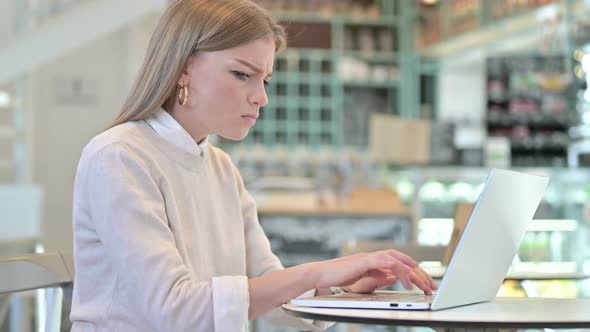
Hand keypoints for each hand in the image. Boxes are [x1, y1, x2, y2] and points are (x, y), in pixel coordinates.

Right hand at [309, 250, 433, 293]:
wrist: (320, 275)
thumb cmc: (338, 277)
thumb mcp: (364, 279)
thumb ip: (380, 276)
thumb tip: (394, 277)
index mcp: (375, 261)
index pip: (400, 263)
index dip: (414, 272)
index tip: (426, 282)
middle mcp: (374, 256)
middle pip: (403, 259)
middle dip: (419, 272)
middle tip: (431, 286)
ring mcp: (369, 257)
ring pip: (397, 259)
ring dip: (412, 272)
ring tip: (422, 285)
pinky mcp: (364, 261)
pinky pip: (386, 261)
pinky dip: (398, 269)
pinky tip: (405, 279)